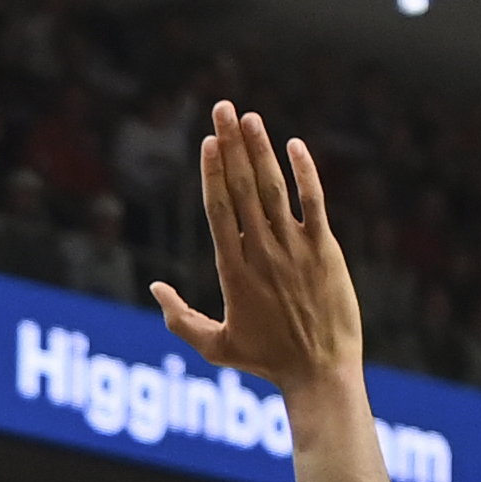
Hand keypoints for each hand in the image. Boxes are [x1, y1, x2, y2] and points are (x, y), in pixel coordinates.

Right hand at [150, 103, 360, 397]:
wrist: (320, 372)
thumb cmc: (266, 362)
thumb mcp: (215, 346)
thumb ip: (180, 318)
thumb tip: (154, 290)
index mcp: (234, 272)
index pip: (219, 210)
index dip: (213, 172)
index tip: (207, 141)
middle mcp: (263, 253)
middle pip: (243, 189)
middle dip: (231, 146)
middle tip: (222, 109)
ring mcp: (296, 249)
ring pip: (275, 189)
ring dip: (261, 150)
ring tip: (250, 117)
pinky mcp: (326, 251)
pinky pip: (314, 203)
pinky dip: (306, 172)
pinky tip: (294, 144)